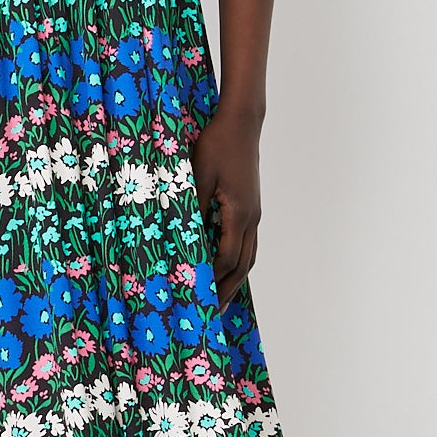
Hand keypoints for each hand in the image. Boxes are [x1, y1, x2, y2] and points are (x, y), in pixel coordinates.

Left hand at [191, 105, 262, 303]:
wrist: (241, 123)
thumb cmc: (216, 146)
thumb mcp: (197, 176)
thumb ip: (191, 208)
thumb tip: (181, 237)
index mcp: (239, 213)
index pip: (226, 258)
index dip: (211, 280)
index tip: (196, 297)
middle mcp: (252, 217)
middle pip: (243, 265)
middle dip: (227, 290)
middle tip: (212, 313)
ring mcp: (254, 212)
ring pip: (249, 255)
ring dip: (235, 279)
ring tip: (222, 298)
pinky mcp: (251, 205)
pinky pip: (247, 242)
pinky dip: (238, 260)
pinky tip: (227, 265)